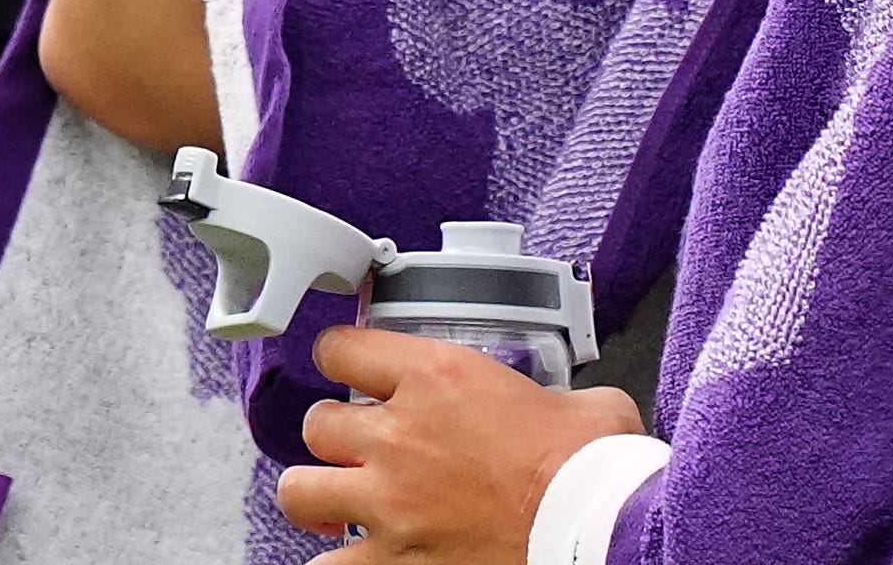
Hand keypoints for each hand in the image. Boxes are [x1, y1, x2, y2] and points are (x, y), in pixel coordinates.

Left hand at [278, 325, 645, 562]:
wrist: (593, 529)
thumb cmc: (592, 466)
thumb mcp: (582, 400)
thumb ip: (555, 394)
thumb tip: (575, 409)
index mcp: (441, 376)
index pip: (343, 349)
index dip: (341, 355)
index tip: (349, 364)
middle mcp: (400, 434)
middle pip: (316, 423)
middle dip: (335, 433)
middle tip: (360, 443)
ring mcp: (388, 502)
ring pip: (299, 491)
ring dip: (318, 493)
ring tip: (339, 500)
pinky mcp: (393, 560)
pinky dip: (337, 561)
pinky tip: (358, 555)